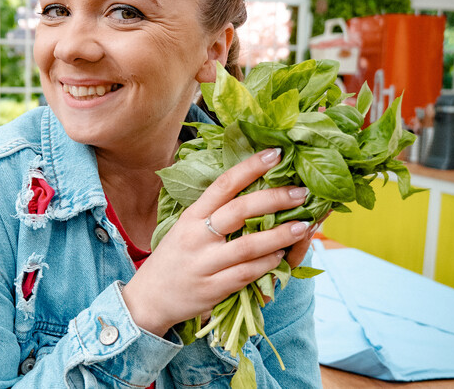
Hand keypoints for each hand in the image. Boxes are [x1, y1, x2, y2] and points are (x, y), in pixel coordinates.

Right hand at [122, 148, 311, 336]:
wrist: (150, 298)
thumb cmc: (173, 259)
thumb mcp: (184, 229)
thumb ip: (211, 212)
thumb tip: (249, 187)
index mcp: (191, 217)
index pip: (223, 185)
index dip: (250, 167)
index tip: (275, 154)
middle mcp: (196, 237)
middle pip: (239, 210)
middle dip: (274, 199)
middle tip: (301, 192)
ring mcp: (204, 264)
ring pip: (248, 245)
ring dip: (279, 235)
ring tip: (303, 225)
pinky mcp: (212, 288)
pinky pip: (246, 273)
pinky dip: (267, 264)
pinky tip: (281, 256)